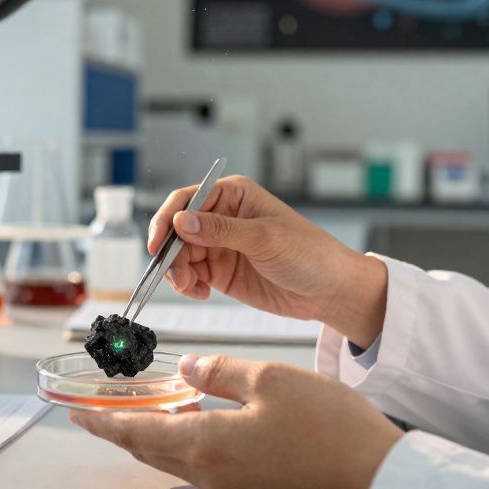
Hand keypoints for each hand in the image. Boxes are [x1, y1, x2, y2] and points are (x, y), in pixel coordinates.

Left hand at [70, 354, 403, 488]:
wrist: (375, 471)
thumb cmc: (330, 426)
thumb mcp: (269, 378)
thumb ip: (219, 371)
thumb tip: (189, 370)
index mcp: (207, 444)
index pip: (135, 434)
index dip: (101, 422)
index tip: (73, 413)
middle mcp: (211, 472)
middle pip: (147, 449)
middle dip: (118, 427)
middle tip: (95, 407)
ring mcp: (231, 483)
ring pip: (172, 455)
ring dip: (150, 431)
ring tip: (138, 405)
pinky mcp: (250, 484)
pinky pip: (199, 459)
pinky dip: (181, 436)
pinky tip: (188, 414)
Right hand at [149, 175, 386, 346]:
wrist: (329, 290)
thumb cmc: (309, 253)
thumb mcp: (264, 238)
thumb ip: (220, 230)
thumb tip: (181, 221)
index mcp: (233, 196)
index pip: (186, 199)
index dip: (167, 220)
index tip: (158, 244)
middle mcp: (221, 218)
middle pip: (177, 230)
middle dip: (171, 253)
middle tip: (176, 275)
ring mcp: (220, 245)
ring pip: (180, 255)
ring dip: (177, 272)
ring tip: (191, 287)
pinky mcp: (221, 271)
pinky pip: (191, 275)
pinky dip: (188, 285)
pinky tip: (200, 292)